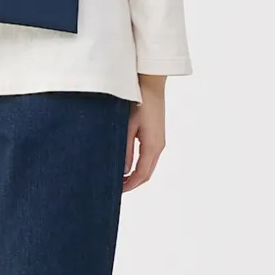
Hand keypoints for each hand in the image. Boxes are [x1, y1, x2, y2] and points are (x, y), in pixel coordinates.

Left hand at [124, 75, 166, 191]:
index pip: (142, 174)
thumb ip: (125, 149)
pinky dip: (138, 164)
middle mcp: (158, 145)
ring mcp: (159, 140)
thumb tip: (122, 170)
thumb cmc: (138, 101)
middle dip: (132, 183)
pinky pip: (148, 156)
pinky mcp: (155, 134)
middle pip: (147, 173)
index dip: (129, 185)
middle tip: (116, 188)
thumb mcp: (127, 126)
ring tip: (119, 178)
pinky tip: (126, 163)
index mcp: (152, 146)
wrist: (150, 83)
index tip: (117, 191)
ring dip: (135, 174)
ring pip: (148, 165)